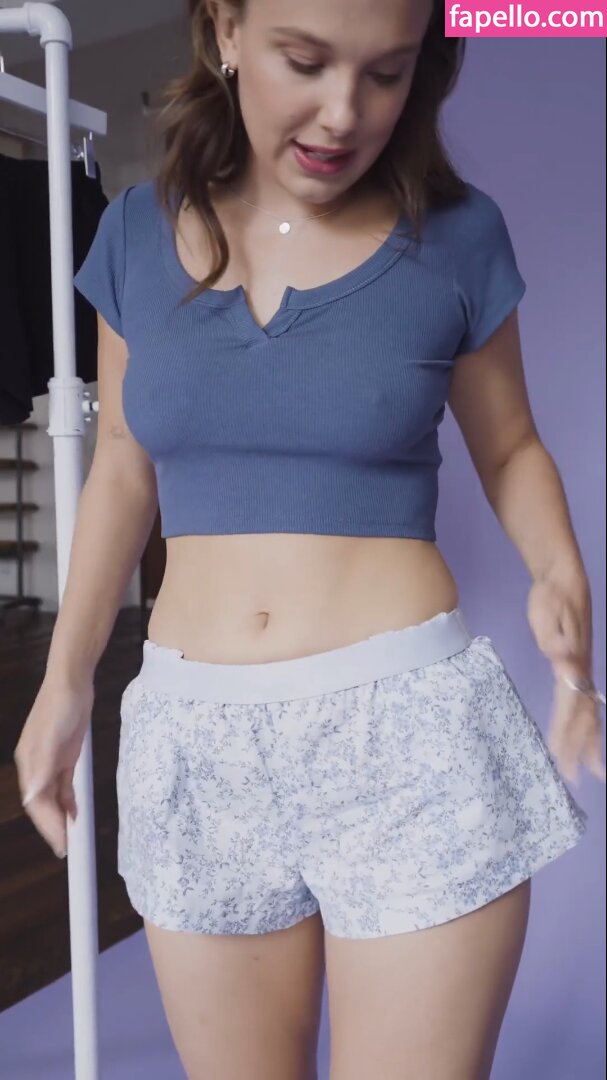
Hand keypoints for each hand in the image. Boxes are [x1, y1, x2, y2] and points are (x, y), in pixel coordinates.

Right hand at [14, 677, 93, 858]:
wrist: (72, 682)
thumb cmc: (60, 709)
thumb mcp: (52, 740)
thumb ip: (42, 769)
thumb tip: (32, 797)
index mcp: (29, 765)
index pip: (37, 805)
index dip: (48, 827)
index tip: (61, 845)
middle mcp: (36, 767)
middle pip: (43, 805)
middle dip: (53, 827)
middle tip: (68, 850)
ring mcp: (51, 761)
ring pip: (53, 798)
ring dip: (61, 817)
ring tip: (71, 838)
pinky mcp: (65, 756)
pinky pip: (64, 786)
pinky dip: (68, 801)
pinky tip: (75, 813)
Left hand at [527, 576, 604, 785]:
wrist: (565, 581)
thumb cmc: (552, 597)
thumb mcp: (547, 613)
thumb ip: (553, 637)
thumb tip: (561, 654)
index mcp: (572, 665)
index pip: (571, 706)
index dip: (567, 733)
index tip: (562, 758)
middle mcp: (581, 671)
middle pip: (584, 716)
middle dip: (581, 748)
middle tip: (578, 779)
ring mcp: (583, 669)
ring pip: (589, 712)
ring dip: (589, 742)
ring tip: (591, 771)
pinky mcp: (579, 666)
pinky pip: (586, 703)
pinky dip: (586, 724)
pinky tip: (586, 736)